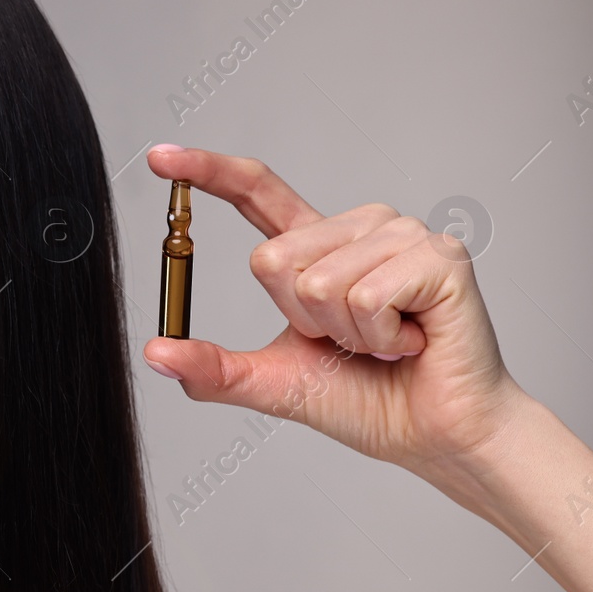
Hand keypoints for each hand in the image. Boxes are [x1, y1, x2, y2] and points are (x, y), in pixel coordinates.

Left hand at [140, 145, 528, 476]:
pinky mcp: (438, 256)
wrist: (434, 435)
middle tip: (352, 341)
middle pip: (273, 258)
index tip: (159, 156)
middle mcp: (360, 228)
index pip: (257, 194)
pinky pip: (365, 295)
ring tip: (386, 341)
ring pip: (317, 281)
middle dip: (301, 320)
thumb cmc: (367, 402)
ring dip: (345, 333)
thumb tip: (154, 353)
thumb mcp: (272, 383)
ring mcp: (402, 235)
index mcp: (318, 248)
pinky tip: (411, 341)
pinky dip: (378, 336)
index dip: (208, 172)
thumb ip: (213, 368)